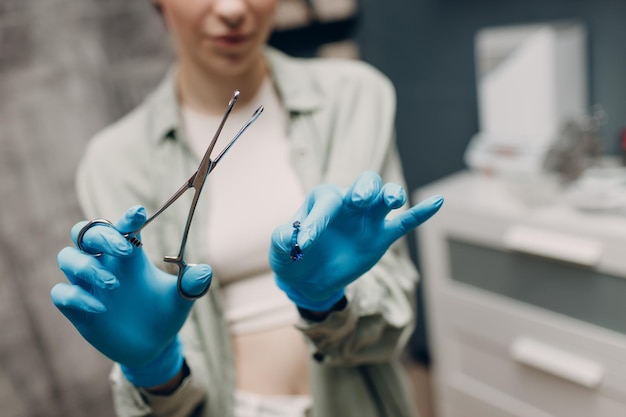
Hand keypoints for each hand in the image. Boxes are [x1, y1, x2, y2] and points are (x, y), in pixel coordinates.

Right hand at [51, 205, 211, 386]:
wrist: (152, 348)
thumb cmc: (166, 315)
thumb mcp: (181, 300)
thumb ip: (191, 285)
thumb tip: (205, 271)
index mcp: (130, 255)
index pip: (121, 227)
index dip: (127, 218)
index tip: (139, 213)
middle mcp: (105, 264)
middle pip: (86, 233)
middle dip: (102, 236)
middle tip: (125, 250)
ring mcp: (88, 285)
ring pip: (67, 257)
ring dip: (87, 266)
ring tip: (114, 284)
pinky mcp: (76, 308)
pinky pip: (62, 293)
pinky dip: (77, 297)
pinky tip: (100, 309)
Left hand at [270, 171, 442, 310]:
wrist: (310, 279)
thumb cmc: (293, 258)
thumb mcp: (281, 251)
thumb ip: (283, 240)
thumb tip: (292, 236)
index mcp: (323, 200)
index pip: (326, 203)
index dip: (316, 222)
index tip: (304, 245)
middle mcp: (350, 203)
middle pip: (364, 185)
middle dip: (364, 188)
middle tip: (358, 200)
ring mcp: (369, 219)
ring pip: (386, 198)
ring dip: (391, 195)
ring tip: (392, 200)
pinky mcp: (383, 236)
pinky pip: (405, 222)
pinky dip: (421, 213)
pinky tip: (437, 202)